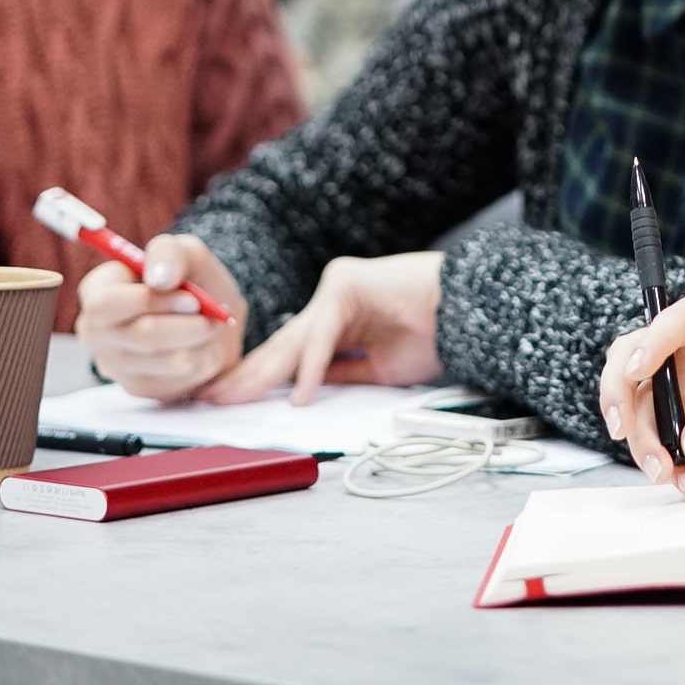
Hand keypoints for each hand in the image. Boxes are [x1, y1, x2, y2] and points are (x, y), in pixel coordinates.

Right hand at [73, 234, 248, 402]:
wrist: (208, 315)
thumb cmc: (187, 278)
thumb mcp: (184, 251)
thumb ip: (169, 253)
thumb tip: (158, 278)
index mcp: (96, 291)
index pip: (105, 305)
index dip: (150, 301)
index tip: (191, 298)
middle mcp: (96, 331)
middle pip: (143, 336)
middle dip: (189, 325)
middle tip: (212, 315)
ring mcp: (115, 364)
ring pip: (169, 361)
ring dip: (203, 341)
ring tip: (210, 326)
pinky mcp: (140, 388)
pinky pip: (181, 379)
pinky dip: (205, 360)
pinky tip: (202, 346)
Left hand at [201, 251, 445, 405]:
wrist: (471, 311)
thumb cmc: (435, 335)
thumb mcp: (379, 369)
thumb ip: (341, 374)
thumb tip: (304, 393)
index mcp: (338, 322)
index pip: (290, 355)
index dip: (260, 379)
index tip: (231, 400)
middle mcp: (332, 303)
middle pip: (282, 346)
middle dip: (247, 376)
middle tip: (213, 397)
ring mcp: (337, 289)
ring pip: (295, 339)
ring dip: (264, 373)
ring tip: (235, 397)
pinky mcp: (346, 283)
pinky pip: (324, 333)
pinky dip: (312, 366)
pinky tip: (300, 393)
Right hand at [596, 287, 684, 494]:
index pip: (674, 319)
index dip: (651, 342)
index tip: (640, 370)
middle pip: (635, 359)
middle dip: (624, 396)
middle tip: (623, 429)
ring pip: (639, 406)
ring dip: (643, 441)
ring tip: (668, 472)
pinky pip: (658, 440)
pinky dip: (662, 462)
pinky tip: (684, 479)